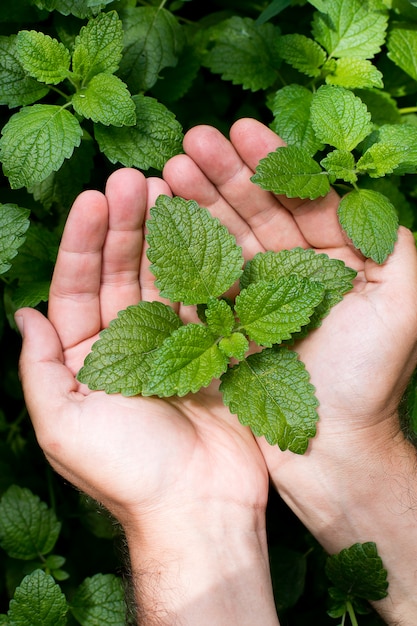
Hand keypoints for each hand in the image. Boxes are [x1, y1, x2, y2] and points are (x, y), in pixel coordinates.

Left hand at [16, 168, 278, 624]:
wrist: (198, 507)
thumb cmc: (127, 472)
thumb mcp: (63, 424)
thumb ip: (39, 369)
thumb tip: (22, 316)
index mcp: (85, 360)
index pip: (75, 289)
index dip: (81, 243)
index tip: (92, 199)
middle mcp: (125, 346)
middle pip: (118, 274)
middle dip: (122, 226)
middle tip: (132, 178)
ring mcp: (171, 345)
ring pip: (160, 279)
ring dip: (160, 236)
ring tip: (164, 187)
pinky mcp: (211, 350)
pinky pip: (203, 299)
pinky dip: (201, 265)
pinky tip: (201, 228)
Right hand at [163, 118, 416, 623]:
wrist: (332, 451)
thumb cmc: (369, 381)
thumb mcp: (404, 305)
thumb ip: (393, 246)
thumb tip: (366, 197)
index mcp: (343, 259)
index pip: (305, 197)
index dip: (272, 161)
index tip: (239, 129)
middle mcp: (302, 270)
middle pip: (261, 210)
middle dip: (226, 173)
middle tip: (189, 142)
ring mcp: (264, 295)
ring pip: (231, 236)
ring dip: (201, 201)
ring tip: (167, 170)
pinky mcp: (234, 321)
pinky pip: (210, 275)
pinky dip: (188, 246)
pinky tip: (165, 217)